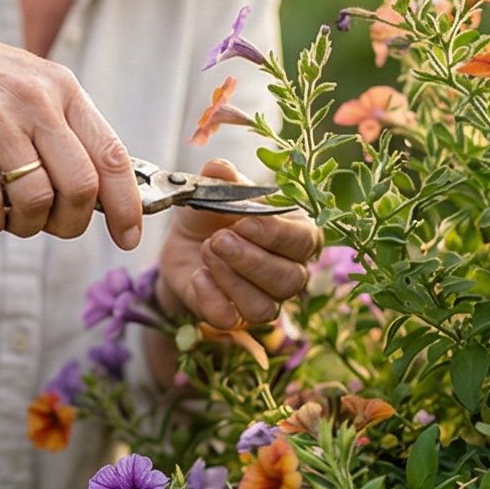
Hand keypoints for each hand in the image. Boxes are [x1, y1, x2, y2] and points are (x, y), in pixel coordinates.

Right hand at [0, 6, 146, 246]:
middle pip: (81, 186)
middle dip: (71, 223)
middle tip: (51, 228)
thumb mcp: (25, 84)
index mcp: (62, 88)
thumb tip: (95, 187)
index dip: (127, 206)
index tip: (128, 237)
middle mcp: (35, 101)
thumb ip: (60, 126)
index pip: (112, 156)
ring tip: (9, 220)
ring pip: (36, 200)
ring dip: (26, 226)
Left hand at [156, 159, 323, 328]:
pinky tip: (198, 276)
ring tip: (206, 251)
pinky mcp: (233, 318)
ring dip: (231, 280)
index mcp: (296, 235)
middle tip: (218, 239)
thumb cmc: (214, 216)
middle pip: (289, 279)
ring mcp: (264, 299)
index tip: (244, 221)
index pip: (305, 242)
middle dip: (250, 259)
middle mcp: (288, 271)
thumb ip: (222, 181)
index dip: (276, 234)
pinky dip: (211, 299)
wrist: (184, 245)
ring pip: (263, 307)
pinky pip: (230, 320)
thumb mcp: (215, 193)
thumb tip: (217, 168)